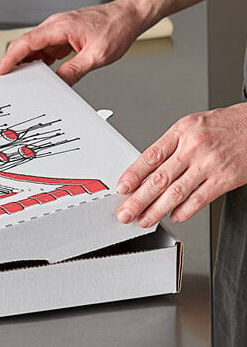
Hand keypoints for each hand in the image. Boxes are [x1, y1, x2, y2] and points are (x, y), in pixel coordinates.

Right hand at [0, 0, 146, 84]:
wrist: (130, 15)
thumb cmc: (117, 27)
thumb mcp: (97, 56)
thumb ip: (74, 71)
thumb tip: (58, 84)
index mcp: (61, 26)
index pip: (27, 42)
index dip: (10, 57)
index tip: (1, 70)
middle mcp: (57, 25)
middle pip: (26, 44)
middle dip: (14, 62)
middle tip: (7, 79)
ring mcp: (60, 29)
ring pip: (35, 46)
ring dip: (28, 62)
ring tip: (23, 78)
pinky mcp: (65, 34)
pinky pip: (46, 47)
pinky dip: (40, 60)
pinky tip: (41, 71)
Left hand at [116, 103, 246, 226]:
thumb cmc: (223, 126)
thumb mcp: (191, 126)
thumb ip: (169, 147)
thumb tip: (145, 172)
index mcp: (181, 132)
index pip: (150, 157)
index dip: (133, 175)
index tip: (122, 189)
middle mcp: (194, 148)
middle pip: (159, 178)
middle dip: (138, 200)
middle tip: (125, 213)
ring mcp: (210, 164)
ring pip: (176, 192)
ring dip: (156, 210)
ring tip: (144, 220)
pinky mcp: (225, 179)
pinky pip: (199, 199)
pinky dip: (184, 211)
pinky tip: (173, 216)